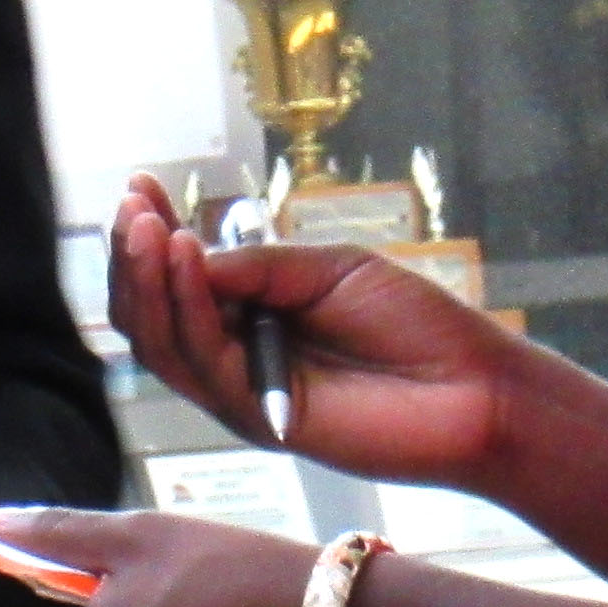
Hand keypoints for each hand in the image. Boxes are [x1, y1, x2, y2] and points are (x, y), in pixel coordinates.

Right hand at [106, 171, 522, 484]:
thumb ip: (258, 268)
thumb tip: (182, 253)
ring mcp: (242, 392)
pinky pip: (204, 364)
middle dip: (134, 258)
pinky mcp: (258, 421)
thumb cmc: (415, 325)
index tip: (139, 185)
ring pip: (163, 344)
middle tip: (132, 206)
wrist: (475, 388)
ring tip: (148, 226)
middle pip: (154, 316)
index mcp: (252, 318)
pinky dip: (187, 310)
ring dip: (149, 280)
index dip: (153, 236)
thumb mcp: (330, 270)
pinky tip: (187, 260)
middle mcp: (236, 358)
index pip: (180, 280)